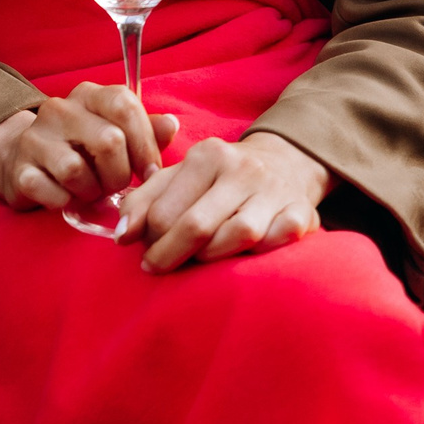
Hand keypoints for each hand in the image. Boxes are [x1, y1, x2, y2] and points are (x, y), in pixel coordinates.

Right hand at [0, 83, 179, 211]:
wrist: (23, 161)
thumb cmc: (81, 150)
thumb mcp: (116, 134)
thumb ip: (146, 130)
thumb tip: (172, 124)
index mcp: (89, 95)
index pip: (125, 105)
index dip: (144, 143)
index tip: (151, 172)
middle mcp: (60, 109)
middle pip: (108, 140)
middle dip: (119, 174)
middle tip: (115, 185)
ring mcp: (35, 137)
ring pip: (77, 170)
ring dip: (92, 191)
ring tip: (90, 190)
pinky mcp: (20, 169)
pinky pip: (54, 193)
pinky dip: (66, 202)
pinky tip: (66, 197)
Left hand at [125, 131, 331, 271]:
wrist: (283, 162)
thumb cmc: (218, 177)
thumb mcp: (178, 176)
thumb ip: (143, 201)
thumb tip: (121, 236)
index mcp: (207, 155)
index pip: (166, 209)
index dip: (150, 239)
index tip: (143, 254)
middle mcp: (242, 169)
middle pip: (198, 224)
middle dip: (171, 254)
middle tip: (158, 268)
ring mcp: (275, 190)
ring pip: (239, 234)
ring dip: (213, 257)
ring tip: (198, 260)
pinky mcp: (302, 212)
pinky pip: (277, 242)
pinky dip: (257, 255)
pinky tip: (242, 258)